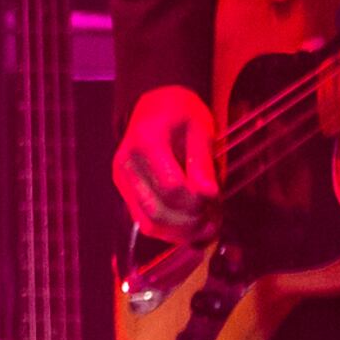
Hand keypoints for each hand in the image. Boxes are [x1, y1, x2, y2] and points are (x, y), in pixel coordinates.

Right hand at [114, 84, 220, 240]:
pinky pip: (144, 221)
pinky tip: (189, 230)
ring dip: (179, 233)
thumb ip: (203, 161)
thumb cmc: (180, 112)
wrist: (153, 106)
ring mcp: (122, 180)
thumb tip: (210, 194)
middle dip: (189, 222)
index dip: (197, 199)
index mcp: (146, 141)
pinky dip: (168, 231)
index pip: (171, 185)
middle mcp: (126, 164)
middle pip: (157, 209)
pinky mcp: (125, 191)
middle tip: (215, 223)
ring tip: (205, 230)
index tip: (217, 198)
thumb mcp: (200, 127)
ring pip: (148, 222)